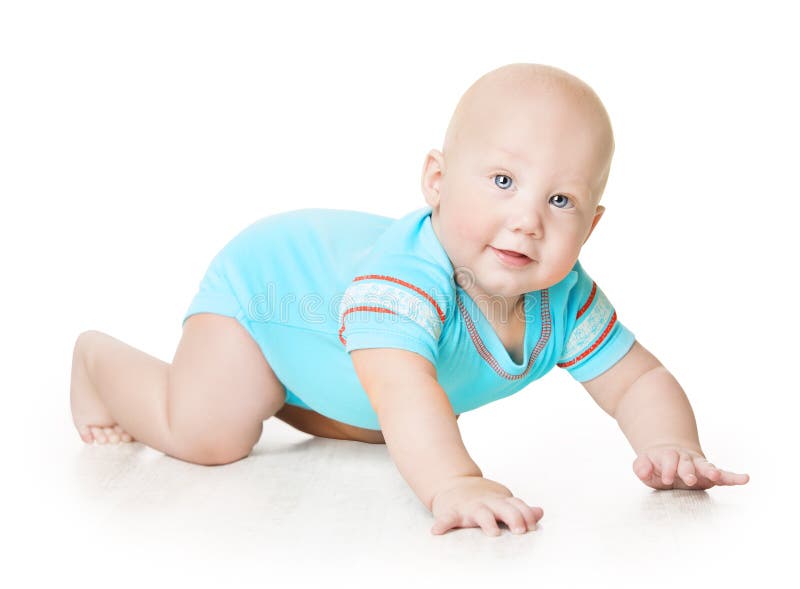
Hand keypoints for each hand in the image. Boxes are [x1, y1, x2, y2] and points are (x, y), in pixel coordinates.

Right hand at [430, 475, 542, 536]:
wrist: (452, 482)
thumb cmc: (481, 497)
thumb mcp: (502, 500)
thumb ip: (519, 508)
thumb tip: (539, 512)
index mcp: (500, 501)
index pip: (518, 506)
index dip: (526, 515)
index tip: (532, 527)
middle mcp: (486, 503)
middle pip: (504, 508)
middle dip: (513, 517)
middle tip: (520, 530)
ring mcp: (469, 506)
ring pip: (480, 513)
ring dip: (487, 521)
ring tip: (492, 532)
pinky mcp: (451, 511)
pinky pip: (446, 518)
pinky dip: (442, 524)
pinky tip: (438, 531)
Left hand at [633, 443, 749, 489]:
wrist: (670, 456)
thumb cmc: (656, 465)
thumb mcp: (644, 465)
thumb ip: (641, 467)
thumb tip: (643, 470)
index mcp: (668, 456)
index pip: (668, 460)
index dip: (668, 469)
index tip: (667, 479)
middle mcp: (685, 459)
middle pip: (687, 463)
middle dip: (688, 471)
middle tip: (688, 479)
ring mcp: (699, 465)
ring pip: (706, 466)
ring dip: (710, 471)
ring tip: (715, 475)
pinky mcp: (710, 473)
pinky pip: (724, 475)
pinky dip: (734, 477)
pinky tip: (745, 479)